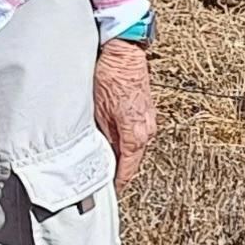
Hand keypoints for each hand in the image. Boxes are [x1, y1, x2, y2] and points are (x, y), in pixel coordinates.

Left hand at [93, 41, 155, 192]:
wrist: (122, 51)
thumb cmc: (108, 76)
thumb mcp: (96, 111)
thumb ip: (99, 137)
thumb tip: (96, 157)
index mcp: (135, 134)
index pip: (127, 169)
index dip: (116, 184)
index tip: (108, 193)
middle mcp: (146, 130)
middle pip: (131, 160)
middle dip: (117, 172)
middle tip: (101, 182)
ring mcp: (148, 120)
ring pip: (133, 148)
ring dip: (120, 156)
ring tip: (104, 165)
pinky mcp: (145, 112)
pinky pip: (134, 135)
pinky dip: (124, 143)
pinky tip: (110, 143)